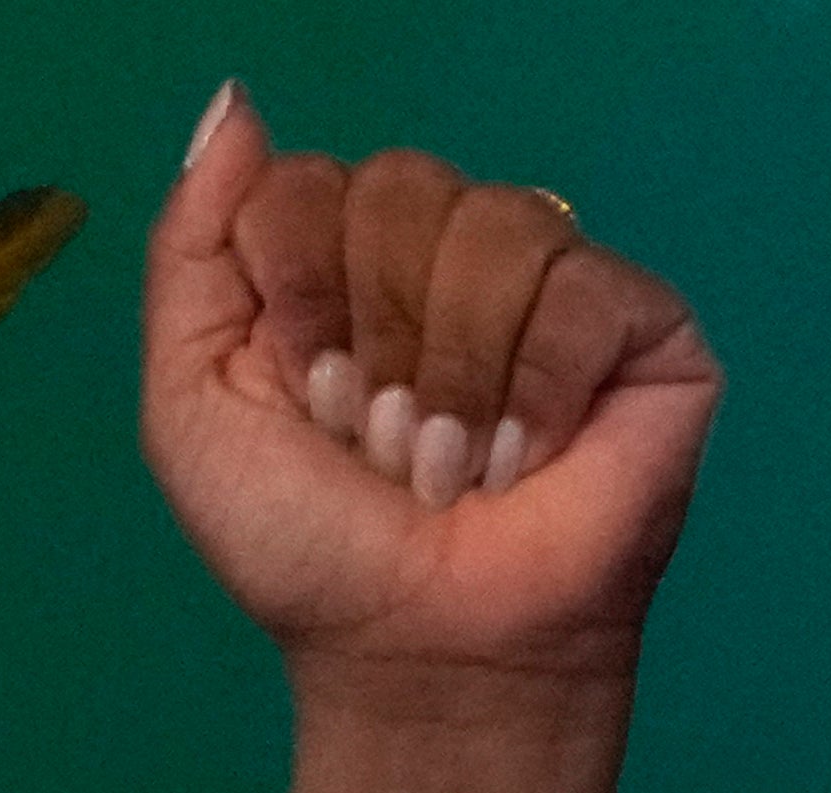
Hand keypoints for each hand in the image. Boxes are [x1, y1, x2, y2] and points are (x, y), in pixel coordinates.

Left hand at [141, 87, 718, 692]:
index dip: (296, 289)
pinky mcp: (640, 324)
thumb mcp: (191, 404)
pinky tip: (528, 461)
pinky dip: (535, 393)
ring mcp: (549, 280)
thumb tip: (233, 102)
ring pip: (490, 228)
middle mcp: (445, 252)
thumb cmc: (309, 547)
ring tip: (452, 467)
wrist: (420, 652)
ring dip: (449, 379)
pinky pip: (577, 290)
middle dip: (372, 337)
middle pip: (399, 187)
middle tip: (380, 442)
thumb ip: (190, 251)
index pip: (306, 181)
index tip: (305, 396)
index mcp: (340, 260)